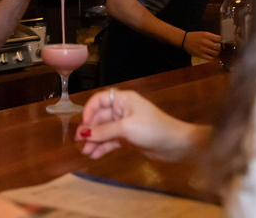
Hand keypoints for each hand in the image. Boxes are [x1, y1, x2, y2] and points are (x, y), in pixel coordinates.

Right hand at [75, 89, 200, 161]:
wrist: (176, 145)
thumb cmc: (152, 129)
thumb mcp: (126, 128)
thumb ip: (104, 131)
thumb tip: (83, 133)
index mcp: (123, 100)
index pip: (99, 100)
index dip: (89, 111)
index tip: (83, 125)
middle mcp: (122, 110)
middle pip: (100, 117)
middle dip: (90, 130)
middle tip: (79, 142)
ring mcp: (124, 125)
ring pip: (104, 131)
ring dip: (94, 141)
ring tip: (86, 152)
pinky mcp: (128, 138)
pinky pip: (111, 141)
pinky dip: (103, 147)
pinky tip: (95, 155)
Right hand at [182, 31, 221, 59]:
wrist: (184, 40)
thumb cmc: (196, 36)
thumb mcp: (204, 34)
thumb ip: (212, 37)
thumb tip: (222, 42)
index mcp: (207, 35)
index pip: (220, 39)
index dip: (222, 41)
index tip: (222, 43)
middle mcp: (205, 42)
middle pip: (219, 47)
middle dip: (220, 48)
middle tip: (218, 48)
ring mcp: (203, 49)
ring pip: (216, 53)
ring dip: (217, 53)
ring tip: (214, 51)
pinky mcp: (200, 55)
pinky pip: (211, 58)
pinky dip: (213, 57)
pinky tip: (211, 55)